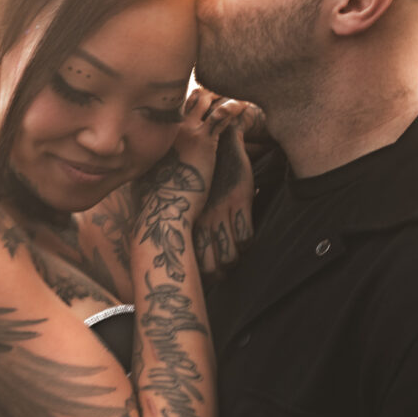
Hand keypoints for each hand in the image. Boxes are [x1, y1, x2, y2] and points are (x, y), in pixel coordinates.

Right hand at [136, 88, 247, 221]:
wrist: (162, 210)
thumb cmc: (152, 200)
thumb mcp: (142, 176)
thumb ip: (143, 166)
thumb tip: (135, 170)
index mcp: (154, 133)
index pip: (172, 107)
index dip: (187, 102)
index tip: (199, 102)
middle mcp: (168, 126)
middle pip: (186, 97)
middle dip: (204, 96)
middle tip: (220, 98)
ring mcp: (186, 130)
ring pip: (204, 100)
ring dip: (218, 98)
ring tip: (234, 98)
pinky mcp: (204, 140)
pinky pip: (222, 115)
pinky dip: (233, 108)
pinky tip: (243, 106)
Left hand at [194, 122, 254, 278]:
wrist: (219, 140)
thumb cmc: (197, 172)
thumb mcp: (184, 195)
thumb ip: (181, 217)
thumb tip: (171, 242)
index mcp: (186, 218)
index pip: (189, 259)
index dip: (197, 274)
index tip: (202, 276)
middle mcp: (200, 217)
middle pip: (211, 266)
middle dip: (219, 273)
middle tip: (222, 270)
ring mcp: (220, 210)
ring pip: (231, 256)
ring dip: (234, 259)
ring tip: (234, 254)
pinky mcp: (239, 200)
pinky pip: (246, 236)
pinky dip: (246, 242)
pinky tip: (244, 236)